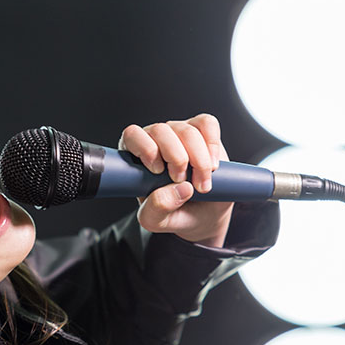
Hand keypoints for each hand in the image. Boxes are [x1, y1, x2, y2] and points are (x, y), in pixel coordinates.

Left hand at [118, 113, 233, 247]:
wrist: (203, 214)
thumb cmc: (175, 213)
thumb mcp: (157, 221)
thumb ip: (156, 209)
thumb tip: (179, 189)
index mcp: (135, 156)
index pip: (132, 136)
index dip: (146, 149)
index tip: (158, 172)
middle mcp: (154, 139)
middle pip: (161, 131)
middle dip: (176, 158)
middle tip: (183, 181)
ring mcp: (178, 132)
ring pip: (186, 130)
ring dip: (198, 159)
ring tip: (201, 184)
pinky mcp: (201, 130)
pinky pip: (207, 123)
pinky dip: (211, 144)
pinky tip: (212, 165)